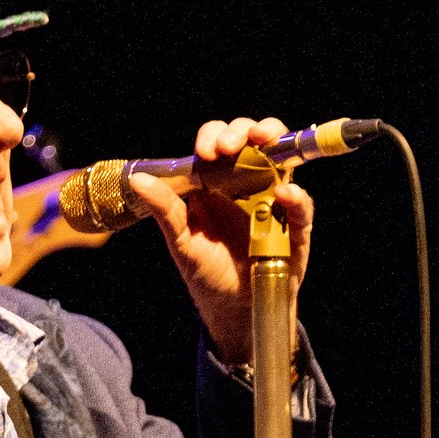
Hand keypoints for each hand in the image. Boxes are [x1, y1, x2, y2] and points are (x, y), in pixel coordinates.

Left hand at [126, 116, 315, 367]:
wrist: (234, 307)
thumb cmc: (205, 271)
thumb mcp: (180, 241)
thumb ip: (165, 209)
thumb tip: (137, 179)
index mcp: (216, 181)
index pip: (217, 142)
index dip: (213, 137)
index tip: (206, 152)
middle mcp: (246, 181)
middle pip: (250, 139)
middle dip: (242, 130)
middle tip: (229, 146)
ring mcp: (272, 198)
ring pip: (280, 156)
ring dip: (273, 140)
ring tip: (263, 141)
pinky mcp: (294, 223)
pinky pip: (300, 204)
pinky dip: (295, 197)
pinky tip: (283, 194)